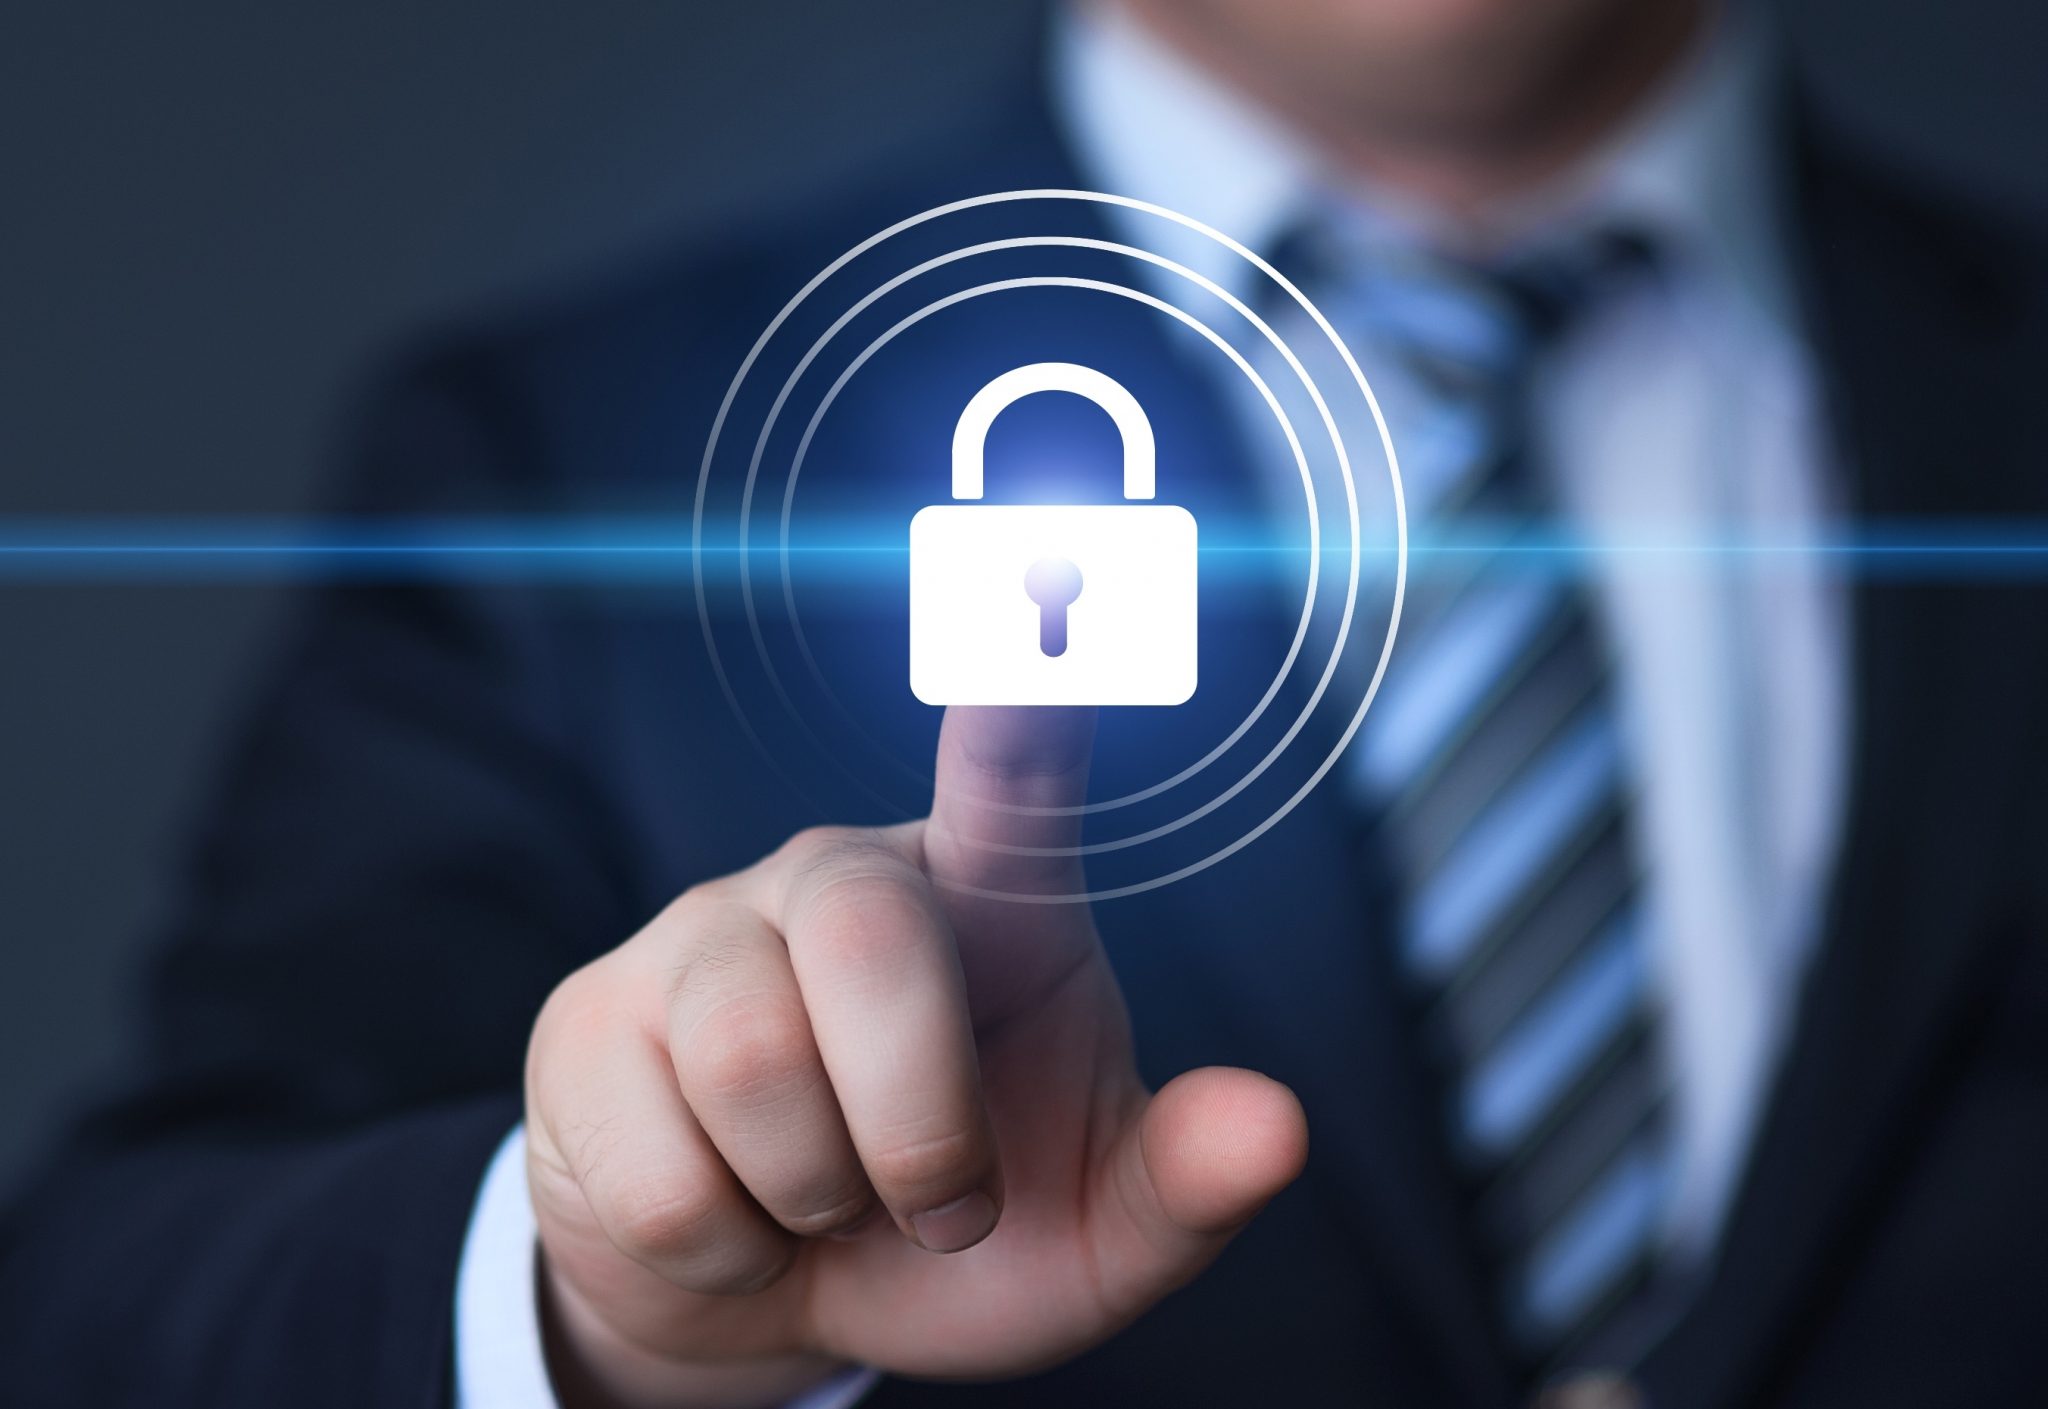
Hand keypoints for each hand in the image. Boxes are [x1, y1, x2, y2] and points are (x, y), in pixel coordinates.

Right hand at [523, 706, 1308, 1407]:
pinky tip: (731, 1213)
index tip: (1052, 556)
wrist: (769, 1294)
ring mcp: (707, 936)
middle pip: (872, 939)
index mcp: (994, 903)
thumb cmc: (954, 1229)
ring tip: (828, 1203)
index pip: (1016, 770)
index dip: (1032, 682)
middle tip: (945, 1207)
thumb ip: (1186, 1182)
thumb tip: (1280, 1128)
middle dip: (920, 1124)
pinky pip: (664, 1167)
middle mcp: (845, 881)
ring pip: (752, 1061)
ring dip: (817, 1196)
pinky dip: (723, 1248)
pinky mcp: (593, 1021)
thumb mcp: (1094, 1235)